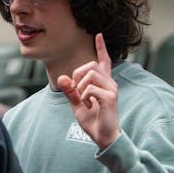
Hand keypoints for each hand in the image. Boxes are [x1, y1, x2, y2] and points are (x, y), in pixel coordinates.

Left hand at [57, 33, 119, 148]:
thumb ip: (70, 91)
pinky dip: (83, 97)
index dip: (101, 48)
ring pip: (89, 75)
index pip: (103, 61)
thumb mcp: (76, 104)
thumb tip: (62, 78)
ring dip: (80, 87)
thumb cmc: (93, 120)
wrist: (103, 137)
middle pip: (90, 65)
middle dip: (77, 75)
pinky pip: (90, 89)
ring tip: (84, 100)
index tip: (99, 35)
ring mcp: (111, 89)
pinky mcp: (110, 97)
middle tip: (77, 91)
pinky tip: (89, 105)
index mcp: (103, 82)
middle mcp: (110, 82)